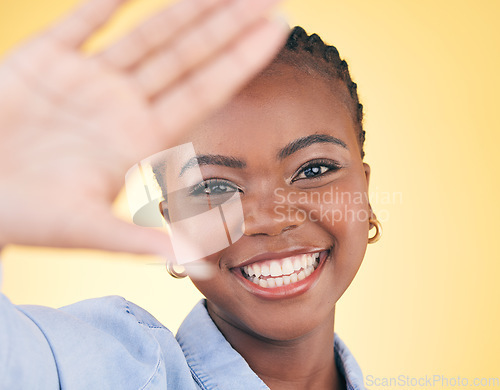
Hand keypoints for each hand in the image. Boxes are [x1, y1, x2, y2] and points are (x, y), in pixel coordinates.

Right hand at [0, 0, 287, 254]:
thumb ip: (144, 244)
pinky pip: (83, 19)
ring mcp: (87, 80)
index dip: (241, 61)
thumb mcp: (89, 230)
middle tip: (269, 0)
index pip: (205, 91)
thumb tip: (200, 267)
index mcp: (139, 139)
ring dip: (188, 7)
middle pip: (188, 57)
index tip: (278, 31)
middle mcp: (122, 105)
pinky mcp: (45, 61)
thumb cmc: (25, 218)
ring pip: (148, 34)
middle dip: (228, 27)